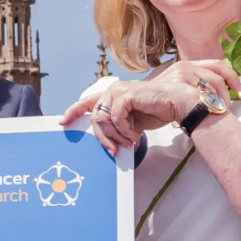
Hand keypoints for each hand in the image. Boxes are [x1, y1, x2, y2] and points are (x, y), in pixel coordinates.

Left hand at [61, 64, 231, 154]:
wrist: (178, 104)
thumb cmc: (158, 111)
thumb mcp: (133, 123)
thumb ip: (119, 128)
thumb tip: (109, 145)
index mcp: (112, 96)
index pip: (87, 102)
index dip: (73, 111)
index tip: (63, 122)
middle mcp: (112, 91)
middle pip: (95, 118)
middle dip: (102, 137)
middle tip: (113, 150)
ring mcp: (118, 90)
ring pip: (102, 119)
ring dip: (115, 136)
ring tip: (129, 142)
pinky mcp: (126, 94)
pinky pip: (115, 118)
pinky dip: (124, 130)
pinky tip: (135, 135)